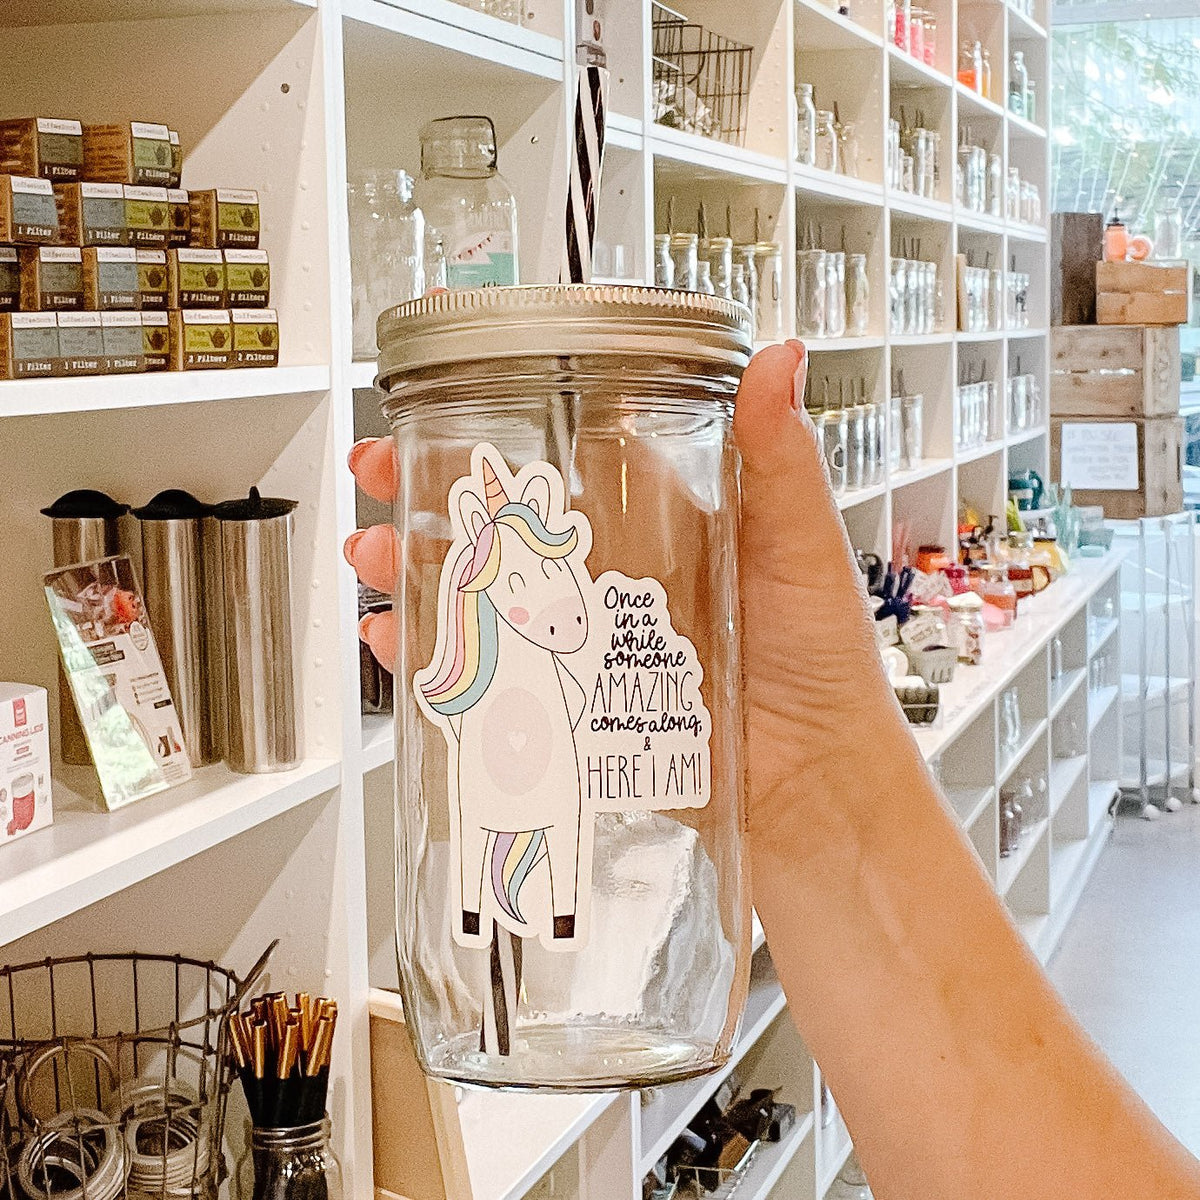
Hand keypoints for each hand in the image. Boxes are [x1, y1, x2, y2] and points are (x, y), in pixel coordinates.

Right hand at [343, 341, 899, 842]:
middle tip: (375, 476)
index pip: (565, 465)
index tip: (447, 409)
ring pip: (483, 594)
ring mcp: (584, 641)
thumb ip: (778, 457)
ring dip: (417, 569)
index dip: (503, 434)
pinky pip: (490, 675)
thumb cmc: (818, 654)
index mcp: (659, 524)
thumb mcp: (797, 541)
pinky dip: (436, 658)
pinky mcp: (571, 704)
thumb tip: (779, 355)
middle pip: (505, 527)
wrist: (811, 777)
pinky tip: (396, 638)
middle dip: (432, 497)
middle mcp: (611, 577)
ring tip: (371, 553)